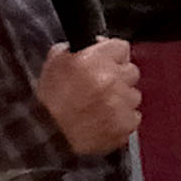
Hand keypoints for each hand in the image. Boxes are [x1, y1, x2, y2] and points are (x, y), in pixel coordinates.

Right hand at [37, 38, 141, 155]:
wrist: (46, 135)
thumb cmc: (48, 102)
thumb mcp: (55, 63)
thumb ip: (77, 49)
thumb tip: (94, 45)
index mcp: (94, 60)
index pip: (122, 48)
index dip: (113, 55)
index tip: (109, 62)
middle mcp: (111, 80)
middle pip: (131, 71)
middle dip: (118, 78)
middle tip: (102, 87)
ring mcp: (120, 103)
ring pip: (134, 95)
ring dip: (121, 100)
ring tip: (101, 107)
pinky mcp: (124, 124)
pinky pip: (133, 117)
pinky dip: (122, 119)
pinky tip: (105, 120)